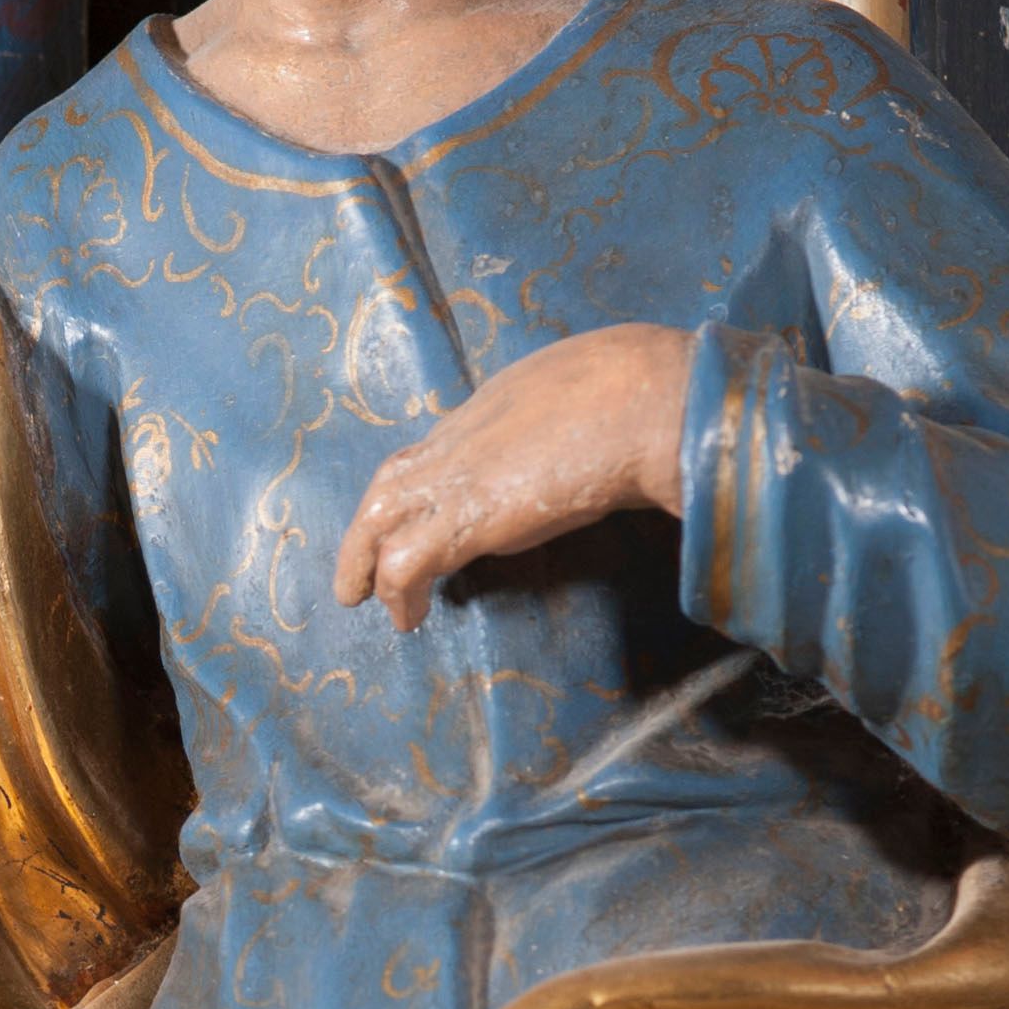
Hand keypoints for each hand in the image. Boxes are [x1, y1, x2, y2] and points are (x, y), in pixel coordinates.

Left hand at [334, 324, 694, 632]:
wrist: (648, 400)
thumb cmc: (648, 390)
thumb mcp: (600, 390)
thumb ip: (580, 419)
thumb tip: (606, 441)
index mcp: (496, 404)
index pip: (439, 445)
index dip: (422, 479)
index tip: (420, 504)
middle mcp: (464, 436)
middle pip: (392, 477)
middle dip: (369, 522)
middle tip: (359, 561)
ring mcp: (458, 475)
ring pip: (378, 517)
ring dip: (364, 560)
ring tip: (363, 598)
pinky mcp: (467, 517)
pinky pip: (406, 561)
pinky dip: (397, 592)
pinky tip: (408, 618)